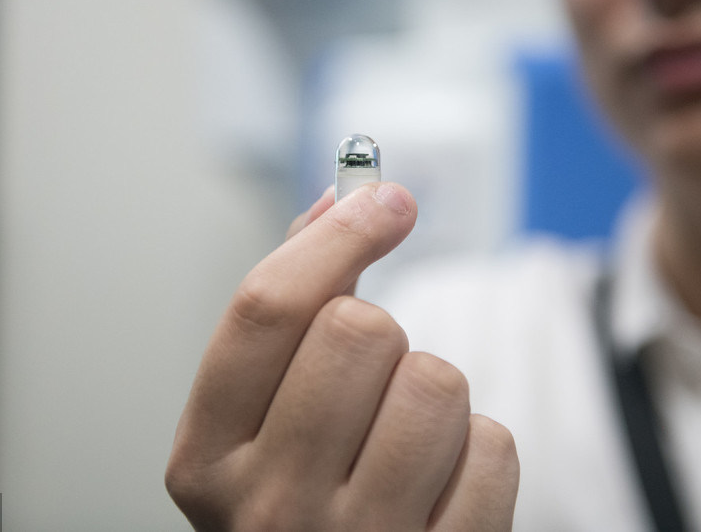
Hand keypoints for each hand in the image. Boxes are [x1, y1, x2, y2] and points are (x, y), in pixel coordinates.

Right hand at [166, 183, 518, 530]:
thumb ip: (292, 305)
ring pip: (436, 382)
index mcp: (207, 456)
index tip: (384, 200)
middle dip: (381, 336)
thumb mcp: (261, 414)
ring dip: (433, 392)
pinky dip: (477, 451)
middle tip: (370, 382)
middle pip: (359, 329)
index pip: (268, 308)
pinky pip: (493, 448)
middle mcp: (269, 507)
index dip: (335, 235)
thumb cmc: (301, 494)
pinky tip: (439, 481)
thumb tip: (342, 200)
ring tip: (404, 437)